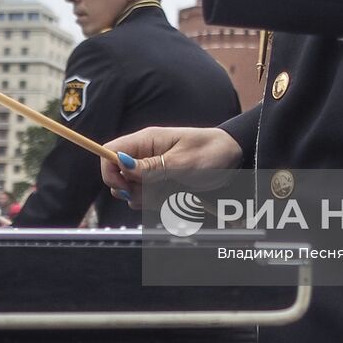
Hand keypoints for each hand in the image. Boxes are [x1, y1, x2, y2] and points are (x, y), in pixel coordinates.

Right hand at [101, 126, 242, 209]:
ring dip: (147, 198)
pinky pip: (147, 197)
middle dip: (131, 190)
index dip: (110, 171)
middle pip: (118, 176)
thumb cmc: (210, 152)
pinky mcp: (159, 182)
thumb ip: (151, 166)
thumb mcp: (182, 162)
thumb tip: (121, 163)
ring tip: (170, 193)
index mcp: (146, 140)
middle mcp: (145, 154)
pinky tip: (174, 197)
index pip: (110, 152)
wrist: (232, 159)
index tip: (126, 187)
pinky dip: (157, 202)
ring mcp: (152, 169)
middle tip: (154, 191)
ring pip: (132, 190)